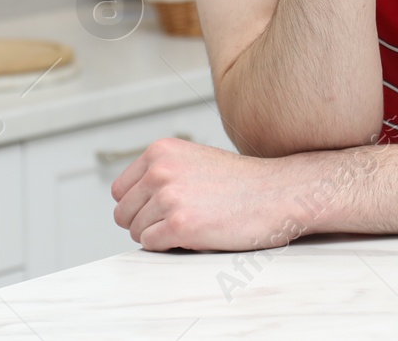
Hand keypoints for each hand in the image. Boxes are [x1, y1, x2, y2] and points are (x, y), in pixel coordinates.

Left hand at [110, 136, 323, 251]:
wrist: (277, 193)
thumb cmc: (240, 182)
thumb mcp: (192, 161)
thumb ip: (161, 173)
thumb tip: (129, 204)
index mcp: (160, 151)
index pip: (120, 191)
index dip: (138, 206)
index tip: (160, 211)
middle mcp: (160, 170)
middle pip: (123, 213)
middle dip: (145, 223)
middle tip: (177, 222)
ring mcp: (169, 198)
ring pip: (137, 232)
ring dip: (160, 236)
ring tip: (192, 225)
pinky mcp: (180, 226)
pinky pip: (151, 245)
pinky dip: (168, 247)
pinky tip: (194, 236)